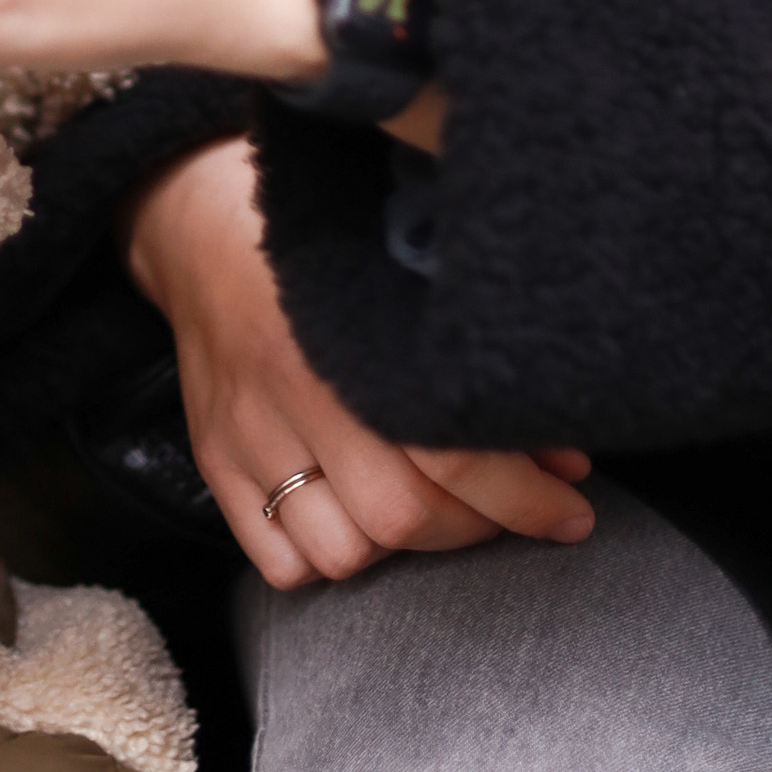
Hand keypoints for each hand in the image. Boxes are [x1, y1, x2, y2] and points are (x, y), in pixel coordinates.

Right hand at [124, 136, 591, 588]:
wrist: (197, 210)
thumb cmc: (327, 230)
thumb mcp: (402, 257)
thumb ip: (471, 346)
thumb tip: (562, 450)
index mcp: (349, 333)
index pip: (453, 453)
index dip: (527, 497)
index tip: (574, 509)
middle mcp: (293, 391)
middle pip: (400, 516)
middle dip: (477, 526)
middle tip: (513, 505)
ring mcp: (247, 434)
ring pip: (341, 552)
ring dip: (402, 548)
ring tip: (436, 510)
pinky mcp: (216, 459)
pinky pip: (279, 561)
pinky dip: (327, 559)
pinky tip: (356, 518)